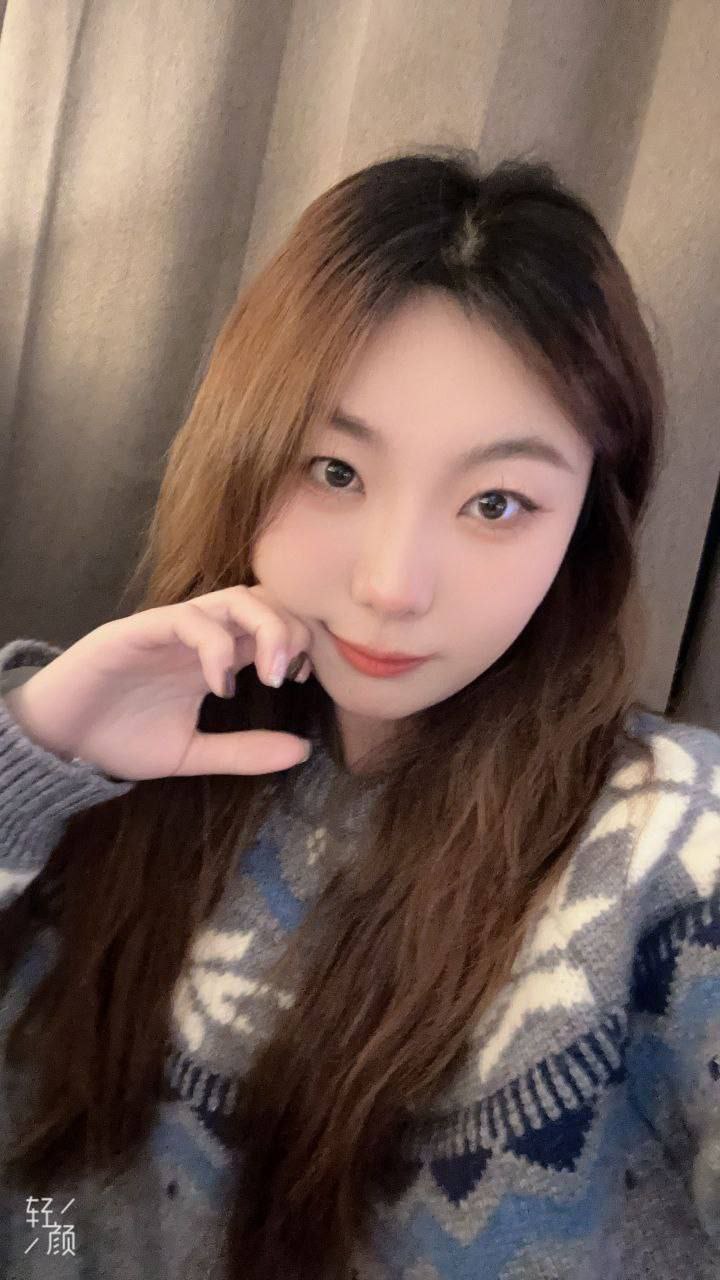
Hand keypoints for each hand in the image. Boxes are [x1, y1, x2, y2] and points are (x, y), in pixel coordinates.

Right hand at [2, 584, 314, 780]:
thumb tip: (304, 751)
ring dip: (265, 630)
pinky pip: (186, 620)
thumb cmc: (118, 739)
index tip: (305, 679)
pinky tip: (221, 686)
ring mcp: (169, 628)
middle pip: (261, 599)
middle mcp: (197, 634)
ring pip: (232, 599)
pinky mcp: (138, 631)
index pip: (272, 623)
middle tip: (292, 674)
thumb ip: (244, 752)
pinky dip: (216, 647)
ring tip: (271, 676)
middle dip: (291, 628)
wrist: (56, 741)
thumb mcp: (192, 754)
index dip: (299, 641)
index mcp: (214, 656)